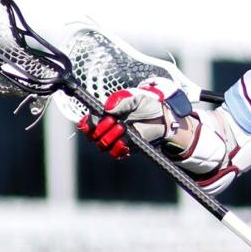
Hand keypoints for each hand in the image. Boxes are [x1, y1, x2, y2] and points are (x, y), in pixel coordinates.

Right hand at [77, 77, 192, 158]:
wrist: (163, 118)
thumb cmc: (148, 106)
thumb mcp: (135, 98)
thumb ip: (121, 100)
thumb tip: (108, 108)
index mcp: (106, 116)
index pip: (88, 124)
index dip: (87, 124)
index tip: (92, 122)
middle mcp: (108, 130)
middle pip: (93, 136)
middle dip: (101, 129)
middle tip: (115, 121)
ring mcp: (117, 140)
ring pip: (103, 145)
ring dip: (111, 137)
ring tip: (124, 127)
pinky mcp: (126, 149)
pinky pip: (116, 153)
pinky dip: (119, 147)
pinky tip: (126, 139)